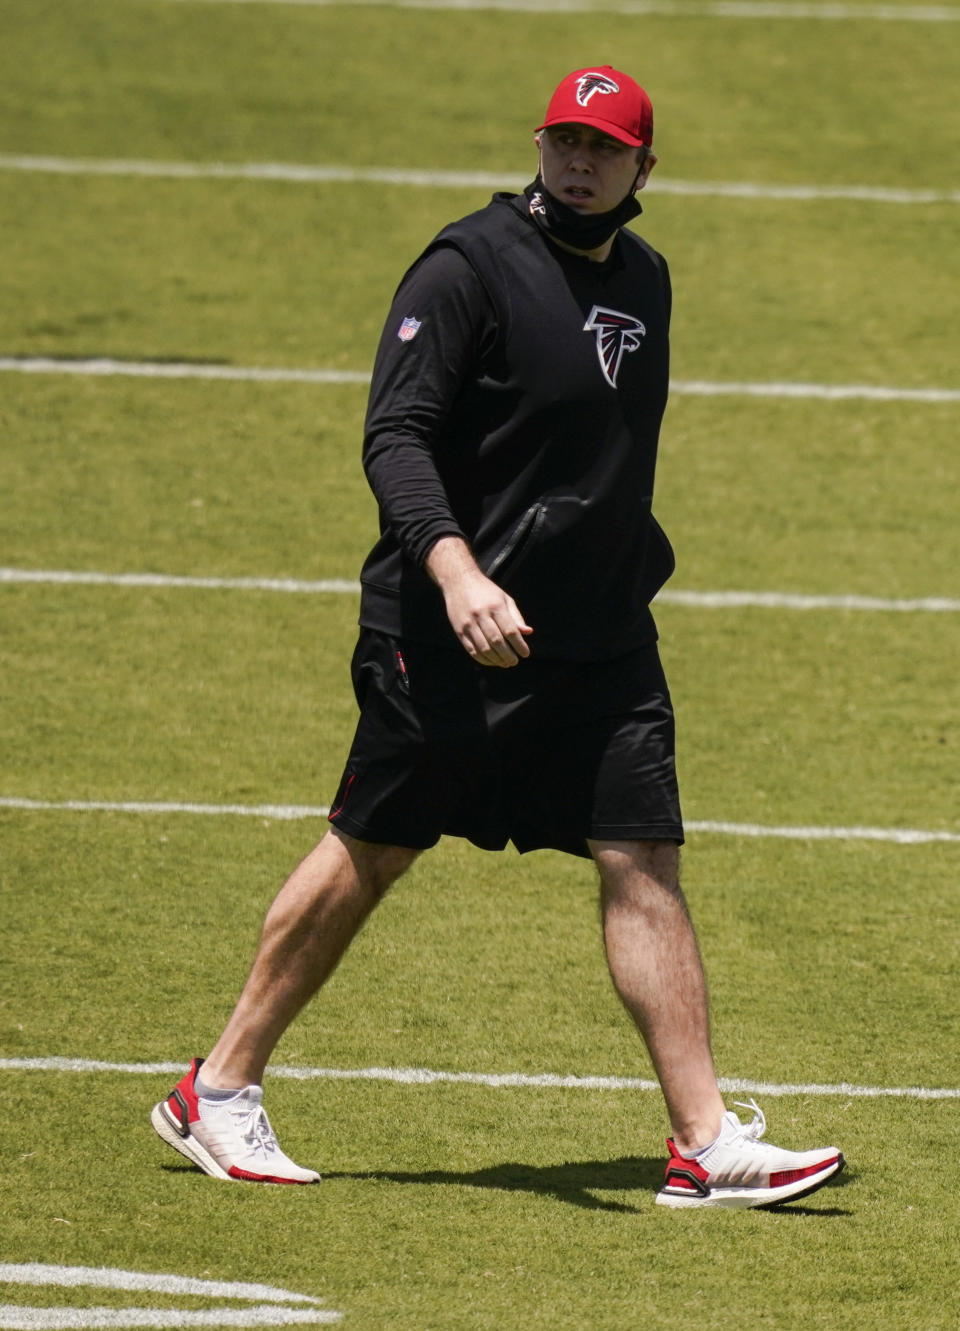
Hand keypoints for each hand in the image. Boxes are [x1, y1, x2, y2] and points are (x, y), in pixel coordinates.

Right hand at [425, 537, 532, 667]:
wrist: (458, 581)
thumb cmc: (486, 591)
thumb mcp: (504, 599)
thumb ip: (516, 617)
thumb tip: (528, 632)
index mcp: (495, 606)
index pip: (510, 631)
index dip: (519, 645)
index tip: (525, 654)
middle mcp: (481, 615)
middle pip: (497, 642)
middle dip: (508, 656)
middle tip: (514, 662)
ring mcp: (468, 623)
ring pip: (484, 648)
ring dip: (496, 660)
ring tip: (505, 663)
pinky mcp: (459, 630)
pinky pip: (472, 650)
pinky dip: (483, 659)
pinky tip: (492, 661)